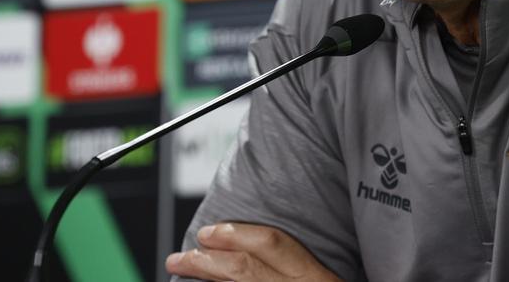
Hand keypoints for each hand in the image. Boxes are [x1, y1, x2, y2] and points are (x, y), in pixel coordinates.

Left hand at [165, 222, 341, 280]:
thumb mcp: (327, 279)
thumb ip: (303, 267)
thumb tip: (260, 247)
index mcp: (315, 276)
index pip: (273, 245)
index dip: (236, 234)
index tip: (209, 230)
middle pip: (245, 269)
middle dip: (207, 259)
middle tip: (181, 254)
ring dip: (205, 276)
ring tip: (181, 266)